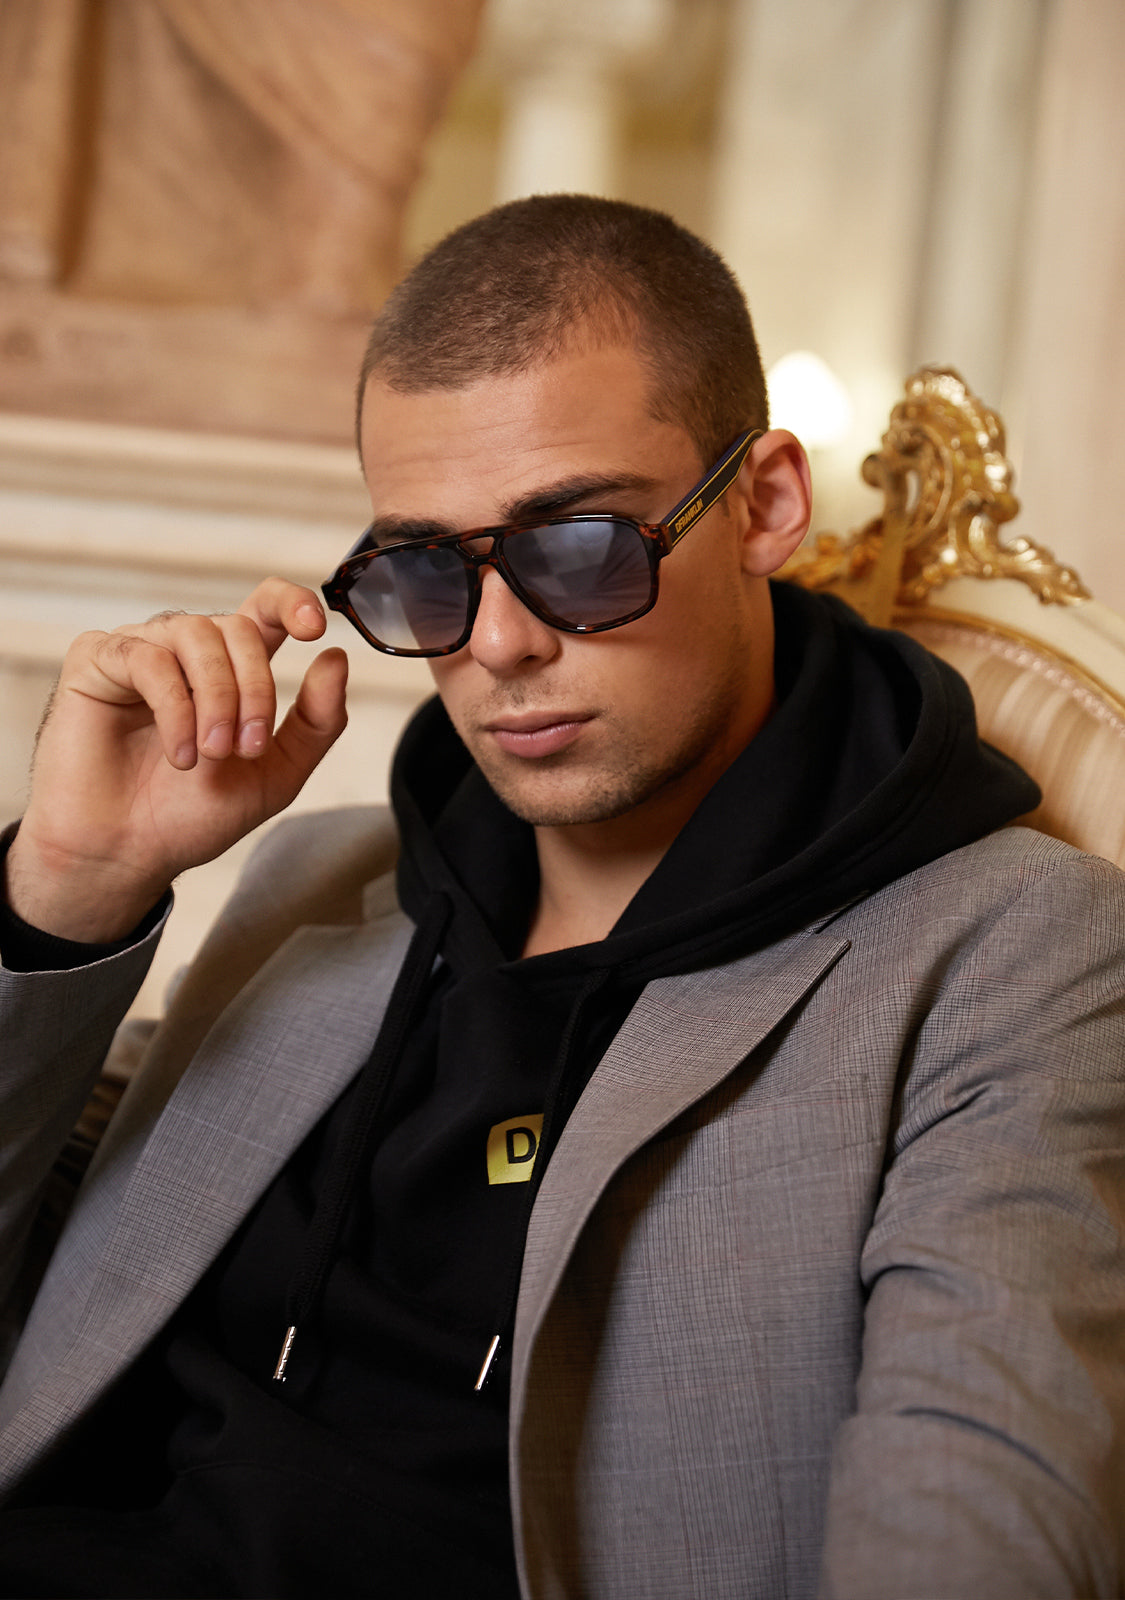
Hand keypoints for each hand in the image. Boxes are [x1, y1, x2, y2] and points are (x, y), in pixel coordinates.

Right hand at [4, 578, 348, 941]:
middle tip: (244, 748)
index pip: (265, 608)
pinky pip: (146, 656)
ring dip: (216, 698)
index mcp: (231, 669)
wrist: (130, 854)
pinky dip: (173, 707)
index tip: (315, 630)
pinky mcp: (96, 661)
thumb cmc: (192, 815)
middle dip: (255, 689)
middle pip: (239, 628)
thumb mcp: (277, 774)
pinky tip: (179, 754)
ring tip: (211, 753)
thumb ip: (316, 720)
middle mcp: (187, 652)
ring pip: (195, 634)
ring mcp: (141, 650)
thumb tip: (337, 657)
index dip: (292, 603)